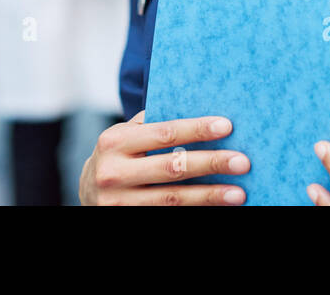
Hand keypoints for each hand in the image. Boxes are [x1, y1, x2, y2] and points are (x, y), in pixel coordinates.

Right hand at [79, 110, 250, 204]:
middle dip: (211, 163)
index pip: (164, 133)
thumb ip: (153, 124)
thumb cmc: (119, 155)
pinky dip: (196, 210)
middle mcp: (113, 173)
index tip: (227, 126)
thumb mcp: (126, 135)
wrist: (87, 192)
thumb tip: (201, 109)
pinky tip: (217, 206)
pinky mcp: (126, 219)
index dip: (197, 130)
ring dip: (209, 196)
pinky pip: (168, 214)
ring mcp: (118, 203)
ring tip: (238, 192)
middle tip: (242, 162)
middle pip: (172, 168)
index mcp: (115, 142)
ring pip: (173, 199)